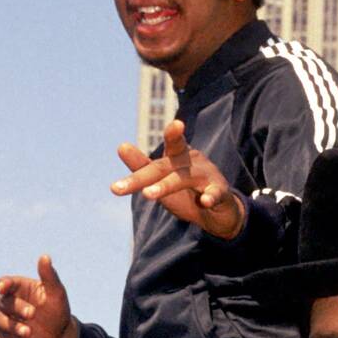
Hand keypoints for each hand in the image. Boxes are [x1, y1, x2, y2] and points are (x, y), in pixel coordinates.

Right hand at [0, 254, 77, 337]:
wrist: (59, 336)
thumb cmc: (57, 310)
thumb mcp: (56, 293)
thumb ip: (49, 276)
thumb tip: (44, 257)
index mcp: (18, 289)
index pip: (5, 283)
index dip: (3, 285)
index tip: (3, 287)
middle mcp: (8, 304)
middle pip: (2, 302)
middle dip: (16, 308)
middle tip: (32, 313)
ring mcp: (5, 322)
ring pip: (0, 322)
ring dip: (13, 327)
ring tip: (29, 332)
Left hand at [110, 120, 246, 239]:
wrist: (219, 212)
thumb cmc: (186, 191)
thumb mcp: (161, 179)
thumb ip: (141, 165)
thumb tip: (121, 146)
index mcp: (178, 156)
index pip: (172, 144)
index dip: (173, 134)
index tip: (176, 125)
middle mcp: (193, 162)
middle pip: (164, 167)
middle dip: (140, 178)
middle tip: (116, 188)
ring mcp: (207, 177)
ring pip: (185, 179)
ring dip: (166, 185)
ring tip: (147, 194)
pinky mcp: (220, 194)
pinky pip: (215, 194)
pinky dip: (211, 197)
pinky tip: (205, 201)